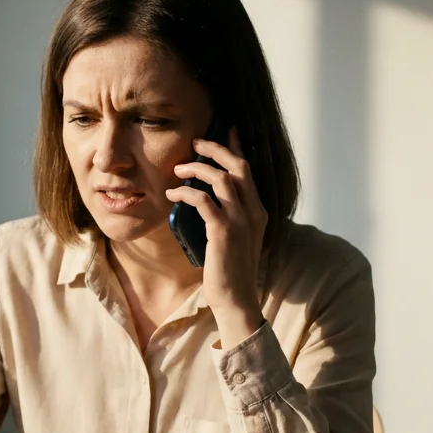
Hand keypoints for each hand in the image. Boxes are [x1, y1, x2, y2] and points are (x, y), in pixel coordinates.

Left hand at [166, 127, 266, 348]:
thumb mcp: (237, 239)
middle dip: (216, 149)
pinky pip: (204, 201)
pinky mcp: (223, 232)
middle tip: (195, 143)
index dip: (237, 147)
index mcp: (259, 211)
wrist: (237, 301)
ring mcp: (241, 222)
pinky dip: (186, 193)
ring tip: (177, 169)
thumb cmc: (231, 272)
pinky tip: (173, 194)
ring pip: (222, 179)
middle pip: (239, 166)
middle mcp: (254, 212)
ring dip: (197, 169)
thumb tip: (211, 200)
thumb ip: (232, 217)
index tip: (226, 131)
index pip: (249, 170)